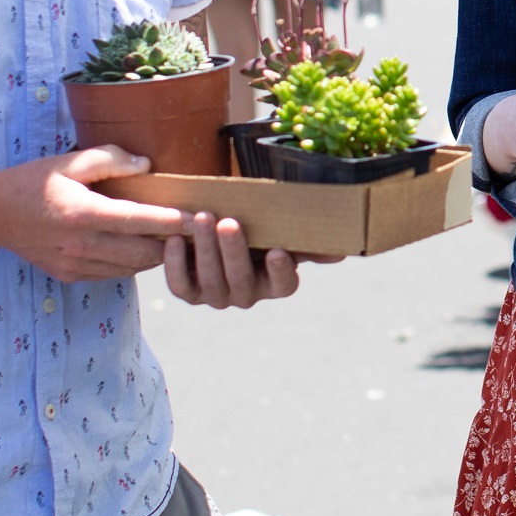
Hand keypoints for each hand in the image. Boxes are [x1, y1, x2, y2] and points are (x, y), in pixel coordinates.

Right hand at [0, 147, 188, 281]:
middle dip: (172, 245)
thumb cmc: (34, 181)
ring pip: (130, 269)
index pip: (139, 221)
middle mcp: (81, 245)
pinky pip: (113, 274)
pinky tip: (138, 247)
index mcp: (83, 214)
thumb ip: (111, 159)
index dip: (172, 221)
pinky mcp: (70, 276)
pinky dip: (131, 264)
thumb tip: (146, 167)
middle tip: (193, 232)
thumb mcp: (70, 161)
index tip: (197, 217)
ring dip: (154, 257)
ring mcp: (75, 265)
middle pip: (142, 254)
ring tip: (173, 240)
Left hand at [160, 211, 322, 307]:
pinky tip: (174, 238)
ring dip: (205, 250)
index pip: (283, 285)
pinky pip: (180, 285)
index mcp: (276, 283)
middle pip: (241, 279)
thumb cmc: (259, 230)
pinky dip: (174, 264)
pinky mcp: (189, 292)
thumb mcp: (283, 233)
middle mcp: (247, 295)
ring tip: (202, 218)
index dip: (280, 271)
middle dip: (233, 251)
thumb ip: (309, 243)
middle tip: (229, 222)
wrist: (219, 232)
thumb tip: (341, 252)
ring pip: (210, 280)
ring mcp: (216, 296)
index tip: (278, 251)